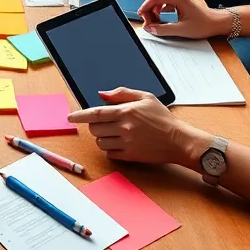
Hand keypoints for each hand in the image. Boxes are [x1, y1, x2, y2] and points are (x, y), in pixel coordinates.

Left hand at [68, 87, 201, 164]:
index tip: (70, 117)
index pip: (95, 113)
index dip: (79, 115)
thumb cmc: (162, 118)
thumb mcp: (145, 97)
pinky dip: (110, 149)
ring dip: (102, 137)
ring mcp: (126, 143)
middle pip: (94, 128)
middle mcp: (124, 127)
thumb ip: (121, 93)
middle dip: (94, 125)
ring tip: (114, 133)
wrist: (178, 140)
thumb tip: (102, 94)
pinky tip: (119, 143)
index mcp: (126, 111)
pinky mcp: (130, 156)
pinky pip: (109, 153)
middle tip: (104, 123)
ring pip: (100, 142)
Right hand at [137, 0, 230, 39]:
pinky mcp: (182, 1)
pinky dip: (161, 3)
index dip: (146, 6)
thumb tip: (151, 29)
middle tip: (143, 8)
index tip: (142, 15)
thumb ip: (164, 29)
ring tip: (152, 13)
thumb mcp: (182, 30)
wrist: (217, 23)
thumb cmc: (204, 24)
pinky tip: (160, 13)